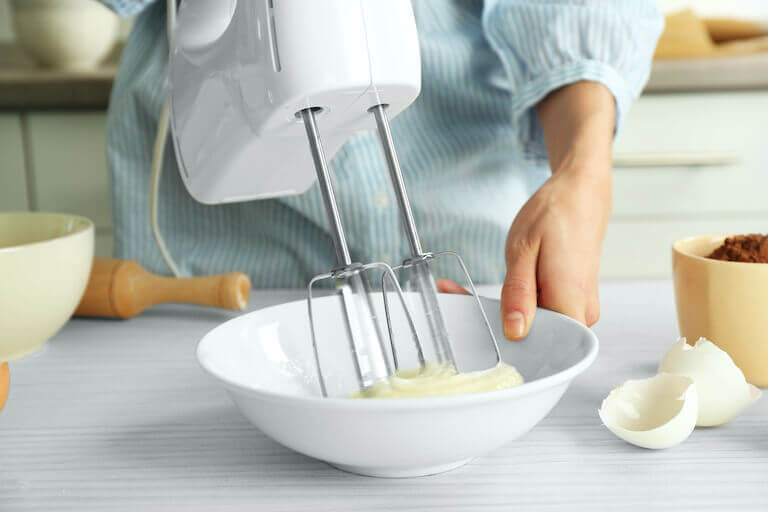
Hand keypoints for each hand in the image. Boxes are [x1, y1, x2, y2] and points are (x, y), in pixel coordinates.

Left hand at [439, 81, 614, 339]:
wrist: (582, 195)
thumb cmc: (555, 214)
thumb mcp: (523, 250)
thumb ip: (518, 294)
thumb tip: (514, 332)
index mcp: (570, 303)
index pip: (535, 344)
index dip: (500, 337)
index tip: (469, 316)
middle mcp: (581, 315)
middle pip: (532, 337)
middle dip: (492, 320)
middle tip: (453, 293)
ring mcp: (578, 311)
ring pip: (533, 325)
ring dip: (501, 309)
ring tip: (463, 287)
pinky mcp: (572, 304)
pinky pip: (541, 313)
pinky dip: (516, 301)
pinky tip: (501, 283)